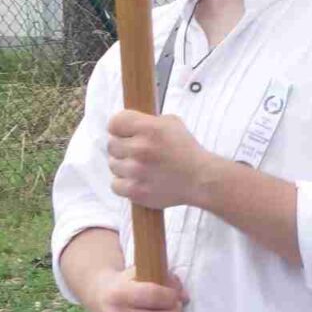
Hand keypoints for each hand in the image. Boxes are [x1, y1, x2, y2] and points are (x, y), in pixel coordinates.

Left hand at [107, 110, 222, 210]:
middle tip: (136, 151)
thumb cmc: (186, 150)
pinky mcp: (136, 191)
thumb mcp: (172, 123)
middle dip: (122, 147)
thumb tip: (127, 124)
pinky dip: (125, 183)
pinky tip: (138, 180)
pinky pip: (116, 185)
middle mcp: (141, 148)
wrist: (201, 179)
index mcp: (149, 129)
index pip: (114, 123)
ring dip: (124, 165)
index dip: (119, 127)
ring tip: (141, 167)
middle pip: (111, 144)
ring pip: (113, 165)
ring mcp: (137, 171)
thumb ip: (147, 121)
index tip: (125, 132)